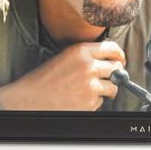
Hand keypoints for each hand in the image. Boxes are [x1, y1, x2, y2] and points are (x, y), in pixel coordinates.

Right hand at [0, 41, 125, 110]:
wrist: (30, 99)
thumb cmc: (44, 79)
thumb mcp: (65, 57)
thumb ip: (86, 56)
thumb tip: (108, 61)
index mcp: (81, 51)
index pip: (112, 48)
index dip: (119, 55)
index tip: (120, 60)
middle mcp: (88, 66)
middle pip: (117, 67)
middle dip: (116, 74)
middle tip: (109, 78)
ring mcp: (91, 85)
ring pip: (113, 86)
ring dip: (107, 90)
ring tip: (90, 91)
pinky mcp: (90, 101)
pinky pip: (101, 101)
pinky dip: (94, 102)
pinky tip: (79, 99)